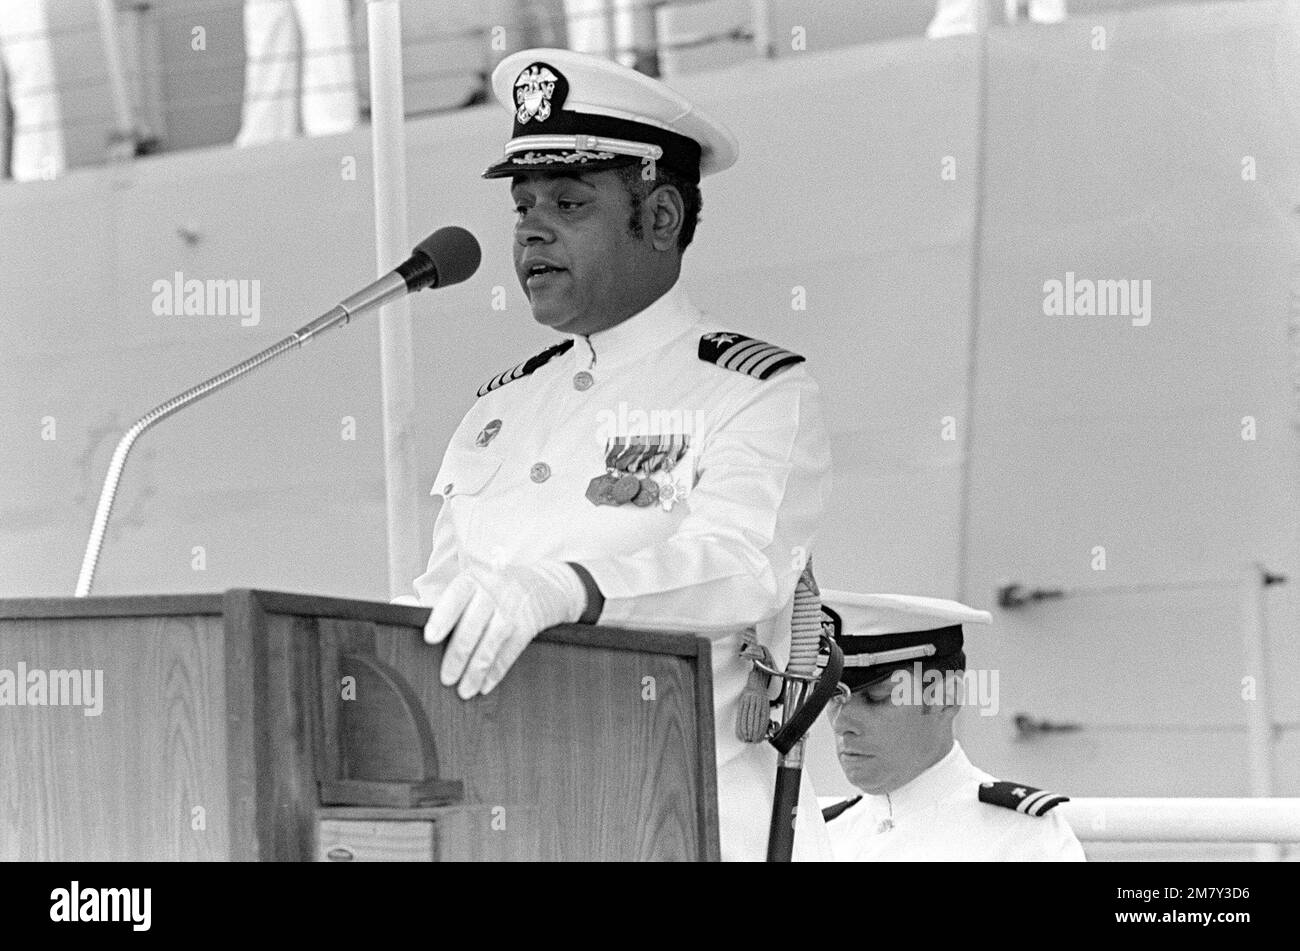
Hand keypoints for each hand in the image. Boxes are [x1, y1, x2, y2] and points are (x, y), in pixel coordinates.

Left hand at [423, 561, 586, 698]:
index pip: (456, 597)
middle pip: (473, 625)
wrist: (544, 585)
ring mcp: (513, 608)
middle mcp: (493, 591)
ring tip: (465, 690)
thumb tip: (402, 605)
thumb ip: (439, 601)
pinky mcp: (529, 625)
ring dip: (477, 669)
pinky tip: (485, 685)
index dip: (442, 618)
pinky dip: (497, 671)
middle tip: (446, 678)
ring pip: (492, 641)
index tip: (430, 638)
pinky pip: (511, 651)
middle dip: (458, 655)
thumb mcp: (472, 586)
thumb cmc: (495, 589)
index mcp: (473, 579)